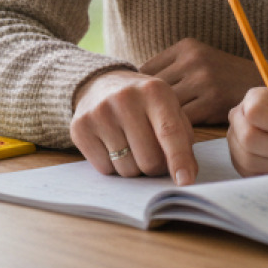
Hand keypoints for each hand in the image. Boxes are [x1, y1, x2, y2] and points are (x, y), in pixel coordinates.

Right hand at [70, 71, 197, 185]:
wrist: (100, 84)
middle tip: (153, 154)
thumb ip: (182, 138)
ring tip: (131, 146)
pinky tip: (112, 145)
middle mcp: (125, 99)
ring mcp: (99, 113)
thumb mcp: (168, 108)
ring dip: (134, 168)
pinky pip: (105, 169)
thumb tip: (187, 176)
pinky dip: (113, 166)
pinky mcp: (80, 128)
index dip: (179, 160)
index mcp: (154, 91)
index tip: (186, 182)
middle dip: (155, 167)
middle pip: (149, 160)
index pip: (170, 132)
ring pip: (127, 169)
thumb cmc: (143, 103)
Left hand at [140, 38, 260, 123]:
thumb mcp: (199, 60)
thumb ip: (172, 70)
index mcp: (186, 46)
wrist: (262, 84)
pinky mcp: (212, 101)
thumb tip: (134, 88)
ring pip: (166, 106)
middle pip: (153, 89)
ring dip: (160, 121)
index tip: (137, 106)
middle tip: (140, 124)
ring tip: (155, 132)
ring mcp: (203, 79)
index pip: (146, 70)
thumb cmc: (223, 77)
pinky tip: (176, 136)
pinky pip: (183, 119)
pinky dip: (177, 129)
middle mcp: (193, 59)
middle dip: (146, 108)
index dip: (140, 92)